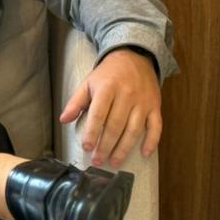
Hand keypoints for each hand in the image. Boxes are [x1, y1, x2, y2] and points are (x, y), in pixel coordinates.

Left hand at [59, 47, 161, 167]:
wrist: (135, 57)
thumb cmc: (108, 74)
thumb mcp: (88, 83)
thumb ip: (76, 102)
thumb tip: (63, 120)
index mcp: (108, 88)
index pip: (99, 114)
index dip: (92, 132)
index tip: (87, 147)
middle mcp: (127, 95)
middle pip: (116, 125)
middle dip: (106, 146)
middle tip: (97, 161)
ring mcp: (143, 102)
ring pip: (134, 130)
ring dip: (124, 148)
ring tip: (114, 162)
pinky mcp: (155, 106)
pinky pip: (156, 126)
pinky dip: (152, 141)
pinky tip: (145, 154)